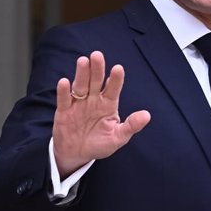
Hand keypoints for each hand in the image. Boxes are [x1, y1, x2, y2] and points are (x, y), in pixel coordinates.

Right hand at [52, 51, 150, 177]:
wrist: (77, 154)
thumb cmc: (99, 143)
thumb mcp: (118, 138)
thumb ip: (131, 126)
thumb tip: (147, 115)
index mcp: (108, 103)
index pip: (113, 88)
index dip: (116, 79)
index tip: (118, 68)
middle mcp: (94, 99)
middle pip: (95, 81)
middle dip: (97, 69)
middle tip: (97, 55)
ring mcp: (79, 103)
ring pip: (80, 86)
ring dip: (81, 74)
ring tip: (83, 61)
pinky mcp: (64, 110)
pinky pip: (64, 99)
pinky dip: (63, 91)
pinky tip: (64, 82)